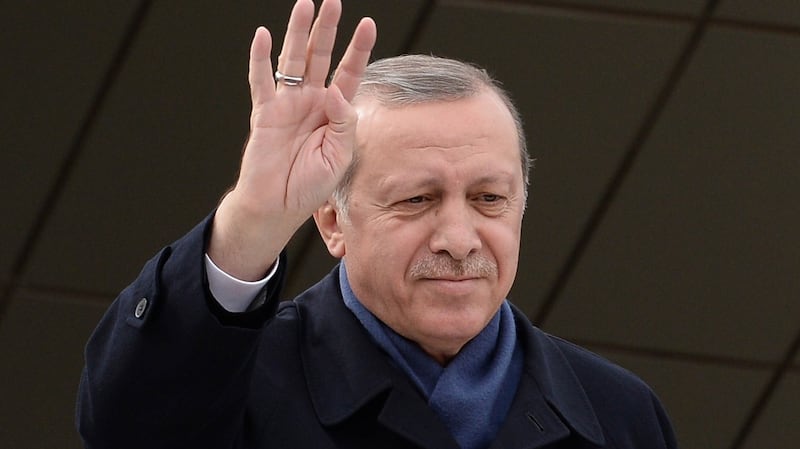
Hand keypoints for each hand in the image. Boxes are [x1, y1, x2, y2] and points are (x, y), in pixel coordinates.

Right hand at [209, 0, 376, 279]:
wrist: (277, 205)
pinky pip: (262, 80)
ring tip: (305, 5)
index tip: (368, 25)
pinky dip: (261, 58)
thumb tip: (337, 92)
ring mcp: (288, 104)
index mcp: (335, 113)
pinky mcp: (264, 112)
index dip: (358, 50)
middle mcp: (312, 102)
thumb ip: (344, 124)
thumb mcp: (340, 158)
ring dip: (298, 33)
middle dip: (328, 29)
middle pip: (322, 57)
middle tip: (334, 2)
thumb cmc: (311, 186)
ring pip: (294, 60)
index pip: (349, 73)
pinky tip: (263, 35)